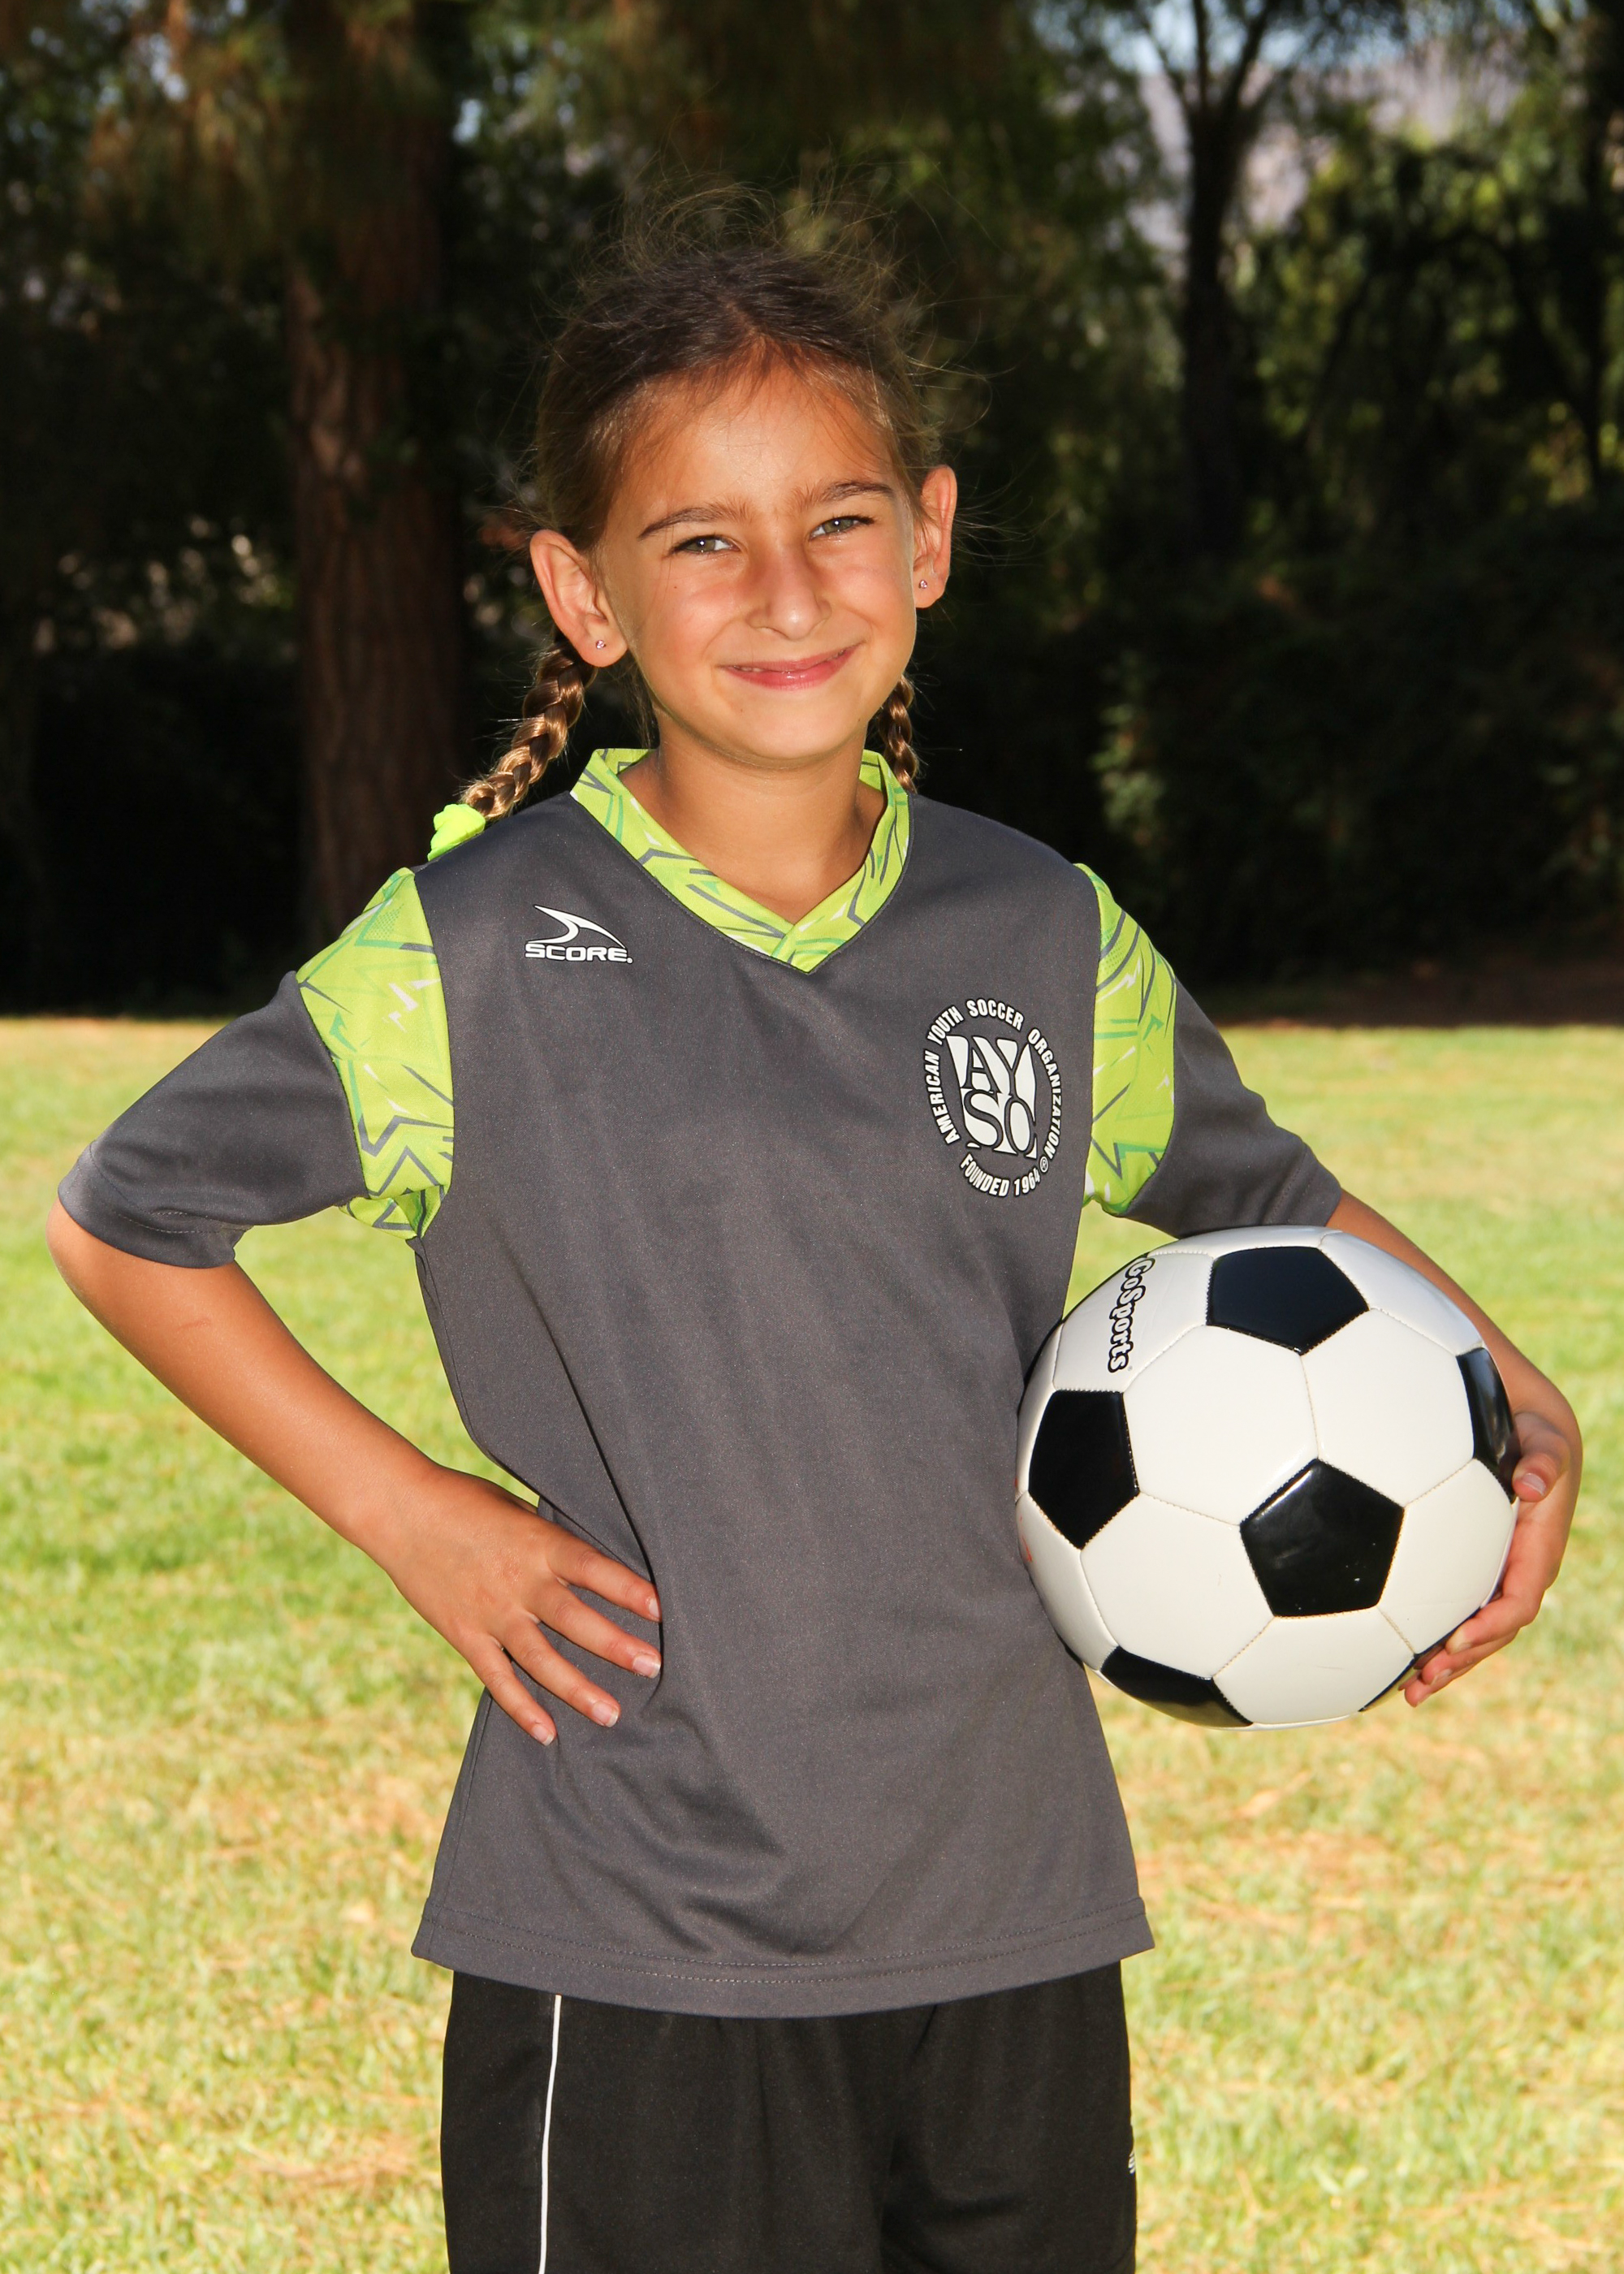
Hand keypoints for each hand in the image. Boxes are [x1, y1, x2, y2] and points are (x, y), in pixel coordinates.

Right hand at [368, 1466, 661, 1743]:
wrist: (401, 1510)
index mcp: (538, 1543)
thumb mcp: (518, 1509)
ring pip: (540, 1659)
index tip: (662, 1609)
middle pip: (575, 1619)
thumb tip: (592, 1565)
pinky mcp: (464, 1634)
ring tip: (611, 1713)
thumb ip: (551, 1542)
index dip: (628, 1589)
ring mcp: (490, 1612)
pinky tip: (546, 1732)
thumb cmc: (466, 1500)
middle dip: (616, 1645)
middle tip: (653, 1667)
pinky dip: (520, 1707)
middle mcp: (518, 1581)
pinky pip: (497, 1677)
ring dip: (576, 1689)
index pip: (593, 1568)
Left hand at [1404, 1408, 1578, 1706]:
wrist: (1530, 1429)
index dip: (1489, 1626)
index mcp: (1538, 1550)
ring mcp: (1498, 1575)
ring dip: (1447, 1664)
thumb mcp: (1545, 1440)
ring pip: (1476, 1632)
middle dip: (1461, 1661)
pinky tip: (1399, 1659)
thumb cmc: (1534, 1433)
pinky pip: (1459, 1612)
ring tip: (1409, 1692)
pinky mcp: (1476, 1571)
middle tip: (1420, 1684)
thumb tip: (1532, 1483)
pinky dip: (1435, 1639)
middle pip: (1495, 1632)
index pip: (1519, 1601)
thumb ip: (1544, 1460)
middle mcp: (1520, 1571)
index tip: (1453, 1641)